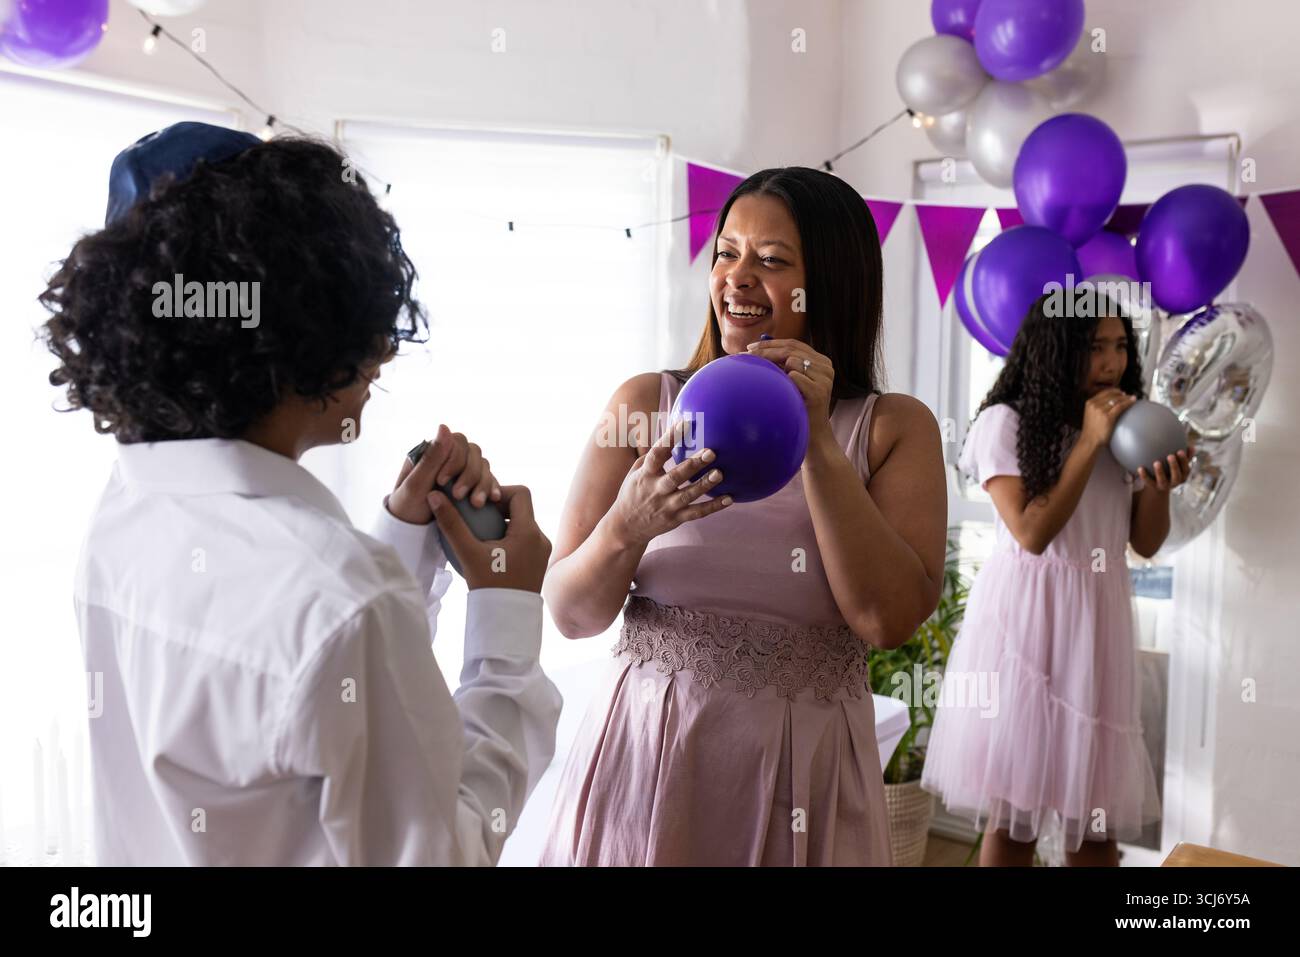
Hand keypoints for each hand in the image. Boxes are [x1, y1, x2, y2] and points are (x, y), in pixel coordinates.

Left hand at [387, 424, 501, 524]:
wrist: (410, 531)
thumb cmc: (407, 506)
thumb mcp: (416, 484)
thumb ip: (432, 457)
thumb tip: (444, 426)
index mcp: (434, 451)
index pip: (457, 442)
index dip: (455, 460)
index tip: (442, 481)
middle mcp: (449, 458)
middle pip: (474, 453)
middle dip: (469, 475)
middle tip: (458, 496)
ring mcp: (462, 472)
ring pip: (483, 467)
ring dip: (482, 483)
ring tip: (476, 504)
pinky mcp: (472, 486)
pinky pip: (488, 480)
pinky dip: (492, 488)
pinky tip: (493, 498)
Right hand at [430, 485, 550, 591]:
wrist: (506, 620)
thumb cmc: (489, 587)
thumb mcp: (468, 553)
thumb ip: (452, 523)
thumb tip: (434, 496)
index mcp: (529, 532)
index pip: (520, 493)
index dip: (499, 491)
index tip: (480, 503)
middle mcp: (541, 538)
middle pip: (521, 508)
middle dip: (498, 508)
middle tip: (476, 516)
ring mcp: (541, 552)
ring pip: (522, 524)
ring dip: (502, 523)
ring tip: (480, 532)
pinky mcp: (538, 563)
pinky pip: (524, 540)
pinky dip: (507, 538)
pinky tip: (488, 549)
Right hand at [606, 418, 732, 548]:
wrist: (626, 527)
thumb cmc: (633, 492)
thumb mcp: (635, 472)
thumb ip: (652, 456)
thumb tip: (670, 435)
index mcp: (645, 474)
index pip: (656, 454)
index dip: (669, 438)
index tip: (684, 424)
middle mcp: (656, 490)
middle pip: (675, 476)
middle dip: (693, 465)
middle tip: (711, 452)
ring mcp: (666, 506)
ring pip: (688, 495)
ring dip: (704, 484)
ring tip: (719, 473)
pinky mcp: (676, 519)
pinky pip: (697, 513)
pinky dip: (713, 507)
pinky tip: (729, 498)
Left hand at [745, 337, 834, 443]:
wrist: (813, 434)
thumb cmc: (799, 406)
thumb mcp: (793, 382)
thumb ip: (783, 364)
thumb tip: (756, 347)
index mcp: (821, 361)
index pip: (793, 344)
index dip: (771, 343)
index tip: (750, 347)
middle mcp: (826, 367)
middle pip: (790, 349)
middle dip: (765, 351)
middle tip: (746, 356)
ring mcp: (824, 378)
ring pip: (792, 361)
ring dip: (778, 371)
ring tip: (773, 384)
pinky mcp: (819, 391)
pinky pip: (794, 376)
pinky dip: (786, 383)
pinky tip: (785, 393)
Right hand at [1081, 388, 1137, 452]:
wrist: (1089, 441)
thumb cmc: (1091, 431)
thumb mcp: (1090, 415)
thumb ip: (1097, 408)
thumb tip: (1109, 404)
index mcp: (1089, 403)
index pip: (1104, 392)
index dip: (1114, 391)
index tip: (1120, 392)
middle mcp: (1094, 404)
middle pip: (1111, 394)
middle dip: (1121, 393)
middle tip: (1128, 395)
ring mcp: (1100, 410)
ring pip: (1117, 399)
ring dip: (1126, 397)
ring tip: (1132, 398)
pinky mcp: (1108, 416)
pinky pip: (1120, 406)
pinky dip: (1128, 403)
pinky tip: (1133, 402)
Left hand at [1137, 445, 1193, 492]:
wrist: (1159, 485)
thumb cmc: (1171, 469)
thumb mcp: (1178, 464)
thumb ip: (1185, 456)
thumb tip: (1192, 446)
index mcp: (1182, 475)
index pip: (1186, 468)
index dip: (1184, 460)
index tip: (1180, 450)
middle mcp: (1174, 482)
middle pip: (1176, 476)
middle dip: (1174, 466)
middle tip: (1170, 456)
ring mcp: (1163, 485)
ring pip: (1162, 480)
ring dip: (1160, 472)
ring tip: (1156, 462)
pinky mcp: (1153, 486)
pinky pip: (1148, 482)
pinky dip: (1144, 475)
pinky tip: (1140, 468)